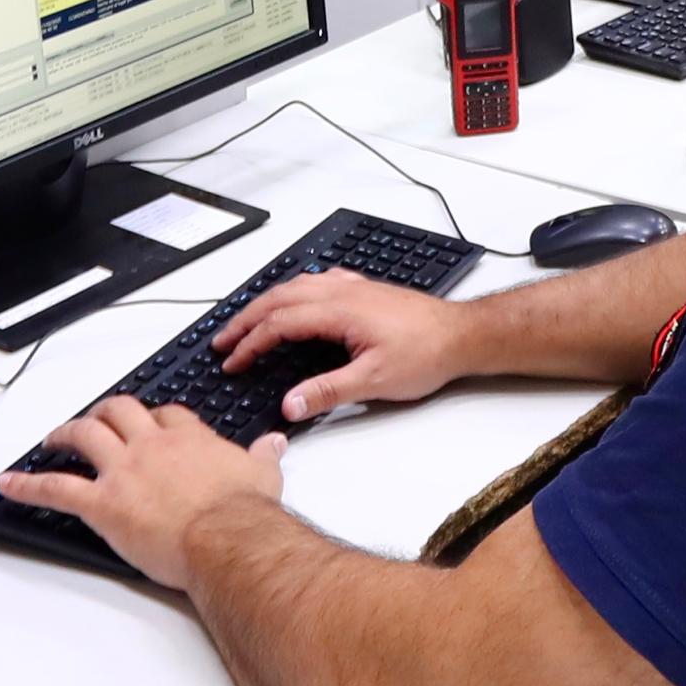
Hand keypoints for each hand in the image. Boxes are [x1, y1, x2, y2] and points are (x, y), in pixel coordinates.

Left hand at [0, 397, 281, 590]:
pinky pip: (55, 488)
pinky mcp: (102, 503)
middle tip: (95, 419)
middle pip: (118, 412)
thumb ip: (263, 455)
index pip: (165, 415)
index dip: (153, 417)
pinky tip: (8, 484)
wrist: (229, 538)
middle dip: (104, 412)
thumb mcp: (264, 475)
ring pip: (84, 436)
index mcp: (189, 439)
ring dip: (64, 435)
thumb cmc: (244, 513)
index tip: (150, 422)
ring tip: (52, 439)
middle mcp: (151, 446)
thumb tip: (274, 443)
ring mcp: (123, 471)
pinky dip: (27, 485)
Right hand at [207, 269, 472, 423]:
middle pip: (279, 298)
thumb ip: (328, 392)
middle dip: (246, 319)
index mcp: (339, 311)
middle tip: (222, 341)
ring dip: (267, 303)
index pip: (279, 324)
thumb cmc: (426, 353)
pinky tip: (297, 298)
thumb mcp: (374, 382)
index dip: (250, 344)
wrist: (462, 335)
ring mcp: (355, 287)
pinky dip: (295, 290)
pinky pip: (319, 281)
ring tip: (247, 321)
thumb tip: (289, 404)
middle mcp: (342, 291)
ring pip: (297, 286)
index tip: (232, 363)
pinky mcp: (366, 290)